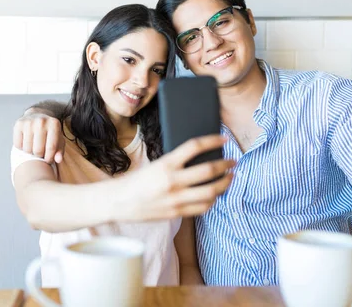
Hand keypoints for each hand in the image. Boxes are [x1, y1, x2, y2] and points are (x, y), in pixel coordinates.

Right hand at [13, 111, 64, 163]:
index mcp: (54, 124)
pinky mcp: (18, 124)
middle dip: (40, 156)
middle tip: (41, 153)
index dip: (49, 158)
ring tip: (34, 147)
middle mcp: (41, 121)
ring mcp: (29, 122)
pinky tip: (27, 143)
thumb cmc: (49, 131)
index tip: (48, 160)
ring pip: (27, 149)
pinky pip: (18, 144)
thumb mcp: (58, 139)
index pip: (51, 148)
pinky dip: (22, 147)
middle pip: (38, 150)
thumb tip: (58, 159)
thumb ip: (60, 151)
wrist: (37, 115)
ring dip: (30, 153)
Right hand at [113, 134, 234, 221]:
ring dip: (225, 183)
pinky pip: (203, 207)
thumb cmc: (137, 181)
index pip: (195, 146)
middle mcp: (172, 181)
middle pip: (209, 170)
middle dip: (226, 165)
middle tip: (233, 161)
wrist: (118, 202)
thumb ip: (176, 163)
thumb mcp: (155, 165)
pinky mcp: (176, 213)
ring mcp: (175, 199)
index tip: (224, 138)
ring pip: (211, 191)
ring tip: (229, 178)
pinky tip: (215, 194)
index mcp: (165, 164)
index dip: (212, 140)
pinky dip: (213, 200)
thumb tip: (201, 158)